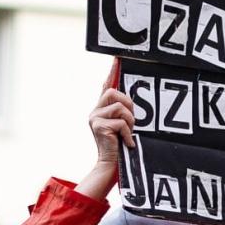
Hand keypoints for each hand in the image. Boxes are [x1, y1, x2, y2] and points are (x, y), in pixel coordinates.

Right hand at [77, 58, 136, 201]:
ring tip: (127, 134)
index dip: (111, 71)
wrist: (111, 166)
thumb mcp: (122, 125)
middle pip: (113, 91)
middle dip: (127, 104)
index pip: (105, 85)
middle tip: (130, 121)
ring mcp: (94, 118)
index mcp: (100, 109)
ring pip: (120, 107)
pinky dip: (128, 133)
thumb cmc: (120, 146)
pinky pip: (121, 122)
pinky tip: (127, 143)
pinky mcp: (98, 126)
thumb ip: (122, 111)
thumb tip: (130, 98)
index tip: (117, 57)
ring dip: (129, 121)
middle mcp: (94, 111)